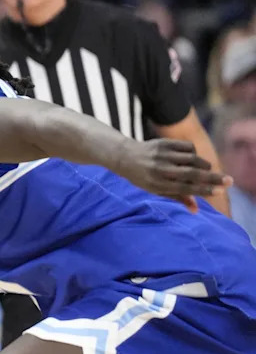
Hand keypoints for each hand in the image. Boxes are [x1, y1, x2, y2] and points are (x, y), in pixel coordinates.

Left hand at [112, 139, 230, 211]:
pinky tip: (192, 157)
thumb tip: (196, 210)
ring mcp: (162, 155)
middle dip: (212, 178)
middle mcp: (160, 170)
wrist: (125, 157)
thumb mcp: (156, 189)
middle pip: (192, 174)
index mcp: (157, 184)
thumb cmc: (144, 177)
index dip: (203, 190)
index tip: (220, 191)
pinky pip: (187, 147)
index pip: (184, 188)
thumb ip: (176, 197)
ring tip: (207, 168)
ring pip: (192, 158)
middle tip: (229, 181)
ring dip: (204, 165)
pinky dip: (194, 152)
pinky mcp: (163, 143)